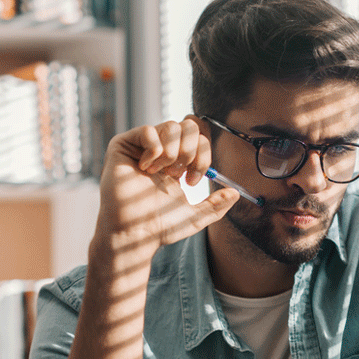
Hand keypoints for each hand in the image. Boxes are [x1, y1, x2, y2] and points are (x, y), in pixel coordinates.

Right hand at [96, 118, 238, 255]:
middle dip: (190, 151)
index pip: (199, 139)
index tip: (192, 181)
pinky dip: (153, 150)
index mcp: (177, 163)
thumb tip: (236, 194)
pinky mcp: (123, 145)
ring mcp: (142, 146)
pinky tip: (145, 168)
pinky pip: (148, 130)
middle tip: (178, 174)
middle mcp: (161, 150)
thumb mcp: (194, 217)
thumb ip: (215, 205)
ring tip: (161, 173)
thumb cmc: (158, 226)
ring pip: (171, 126)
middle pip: (188, 126)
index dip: (203, 156)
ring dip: (172, 153)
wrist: (133, 233)